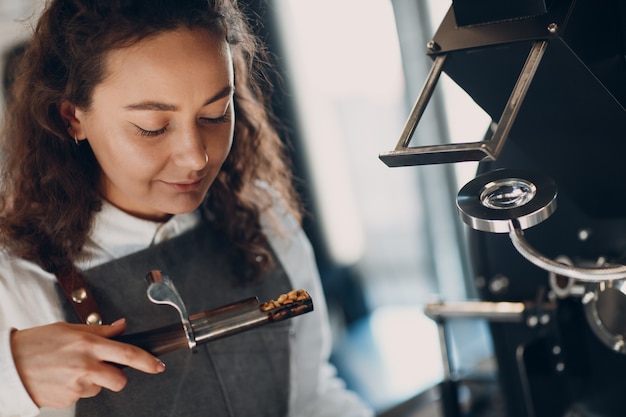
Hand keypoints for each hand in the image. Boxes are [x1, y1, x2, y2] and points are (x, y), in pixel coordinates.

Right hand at [10, 319, 165, 408]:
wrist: (7, 366)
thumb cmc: (36, 344)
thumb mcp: (69, 329)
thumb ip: (99, 330)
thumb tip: (122, 326)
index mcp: (88, 345)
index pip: (127, 353)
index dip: (147, 361)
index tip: (158, 366)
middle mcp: (85, 366)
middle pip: (119, 380)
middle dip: (117, 377)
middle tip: (104, 369)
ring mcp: (76, 386)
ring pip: (98, 389)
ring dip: (92, 382)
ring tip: (71, 370)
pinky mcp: (67, 400)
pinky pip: (81, 396)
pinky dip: (76, 389)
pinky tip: (61, 379)